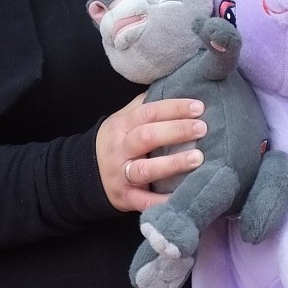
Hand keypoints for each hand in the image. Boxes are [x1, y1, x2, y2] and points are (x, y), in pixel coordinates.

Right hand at [96, 93, 206, 213]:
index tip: (199, 107)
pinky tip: (183, 196)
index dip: (173, 108)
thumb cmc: (116, 142)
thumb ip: (145, 106)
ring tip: (198, 158)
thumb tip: (177, 86)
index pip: (148, 112)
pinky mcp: (125, 198)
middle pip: (146, 137)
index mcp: (121, 125)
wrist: (85, 174)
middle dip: (176, 131)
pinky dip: (162, 201)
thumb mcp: (123, 120)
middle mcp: (120, 149)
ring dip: (173, 163)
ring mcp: (121, 175)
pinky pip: (144, 202)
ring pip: (146, 169)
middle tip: (202, 128)